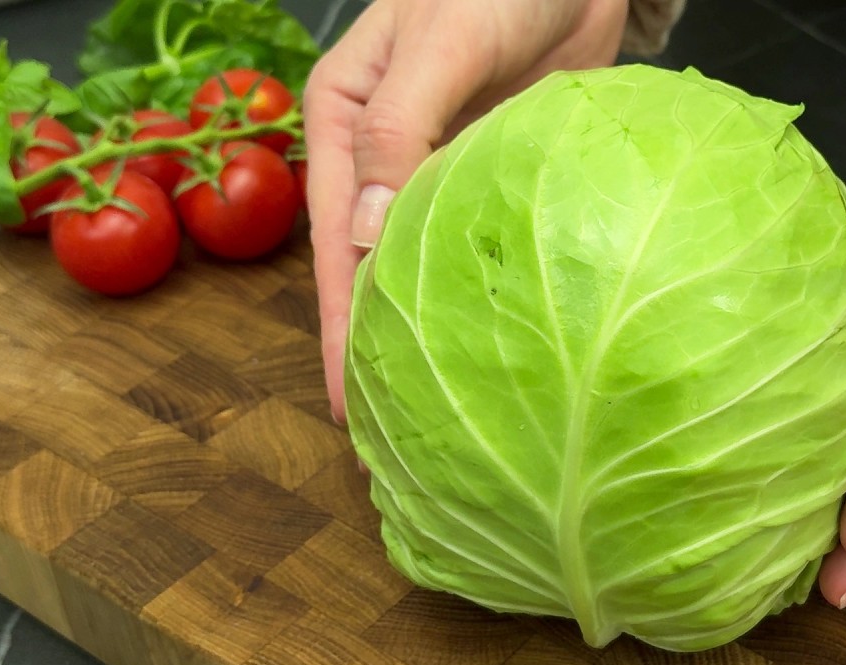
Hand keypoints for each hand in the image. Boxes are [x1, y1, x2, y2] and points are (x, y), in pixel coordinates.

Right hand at [304, 0, 628, 422]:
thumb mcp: (439, 45)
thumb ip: (400, 130)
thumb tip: (367, 239)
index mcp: (348, 125)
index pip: (337, 243)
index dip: (340, 327)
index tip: (347, 404)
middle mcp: (390, 158)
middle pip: (379, 270)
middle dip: (382, 351)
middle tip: (391, 439)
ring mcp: (449, 173)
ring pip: (436, 268)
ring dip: (438, 336)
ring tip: (445, 414)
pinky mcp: (507, 181)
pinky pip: (494, 247)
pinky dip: (495, 296)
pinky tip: (509, 353)